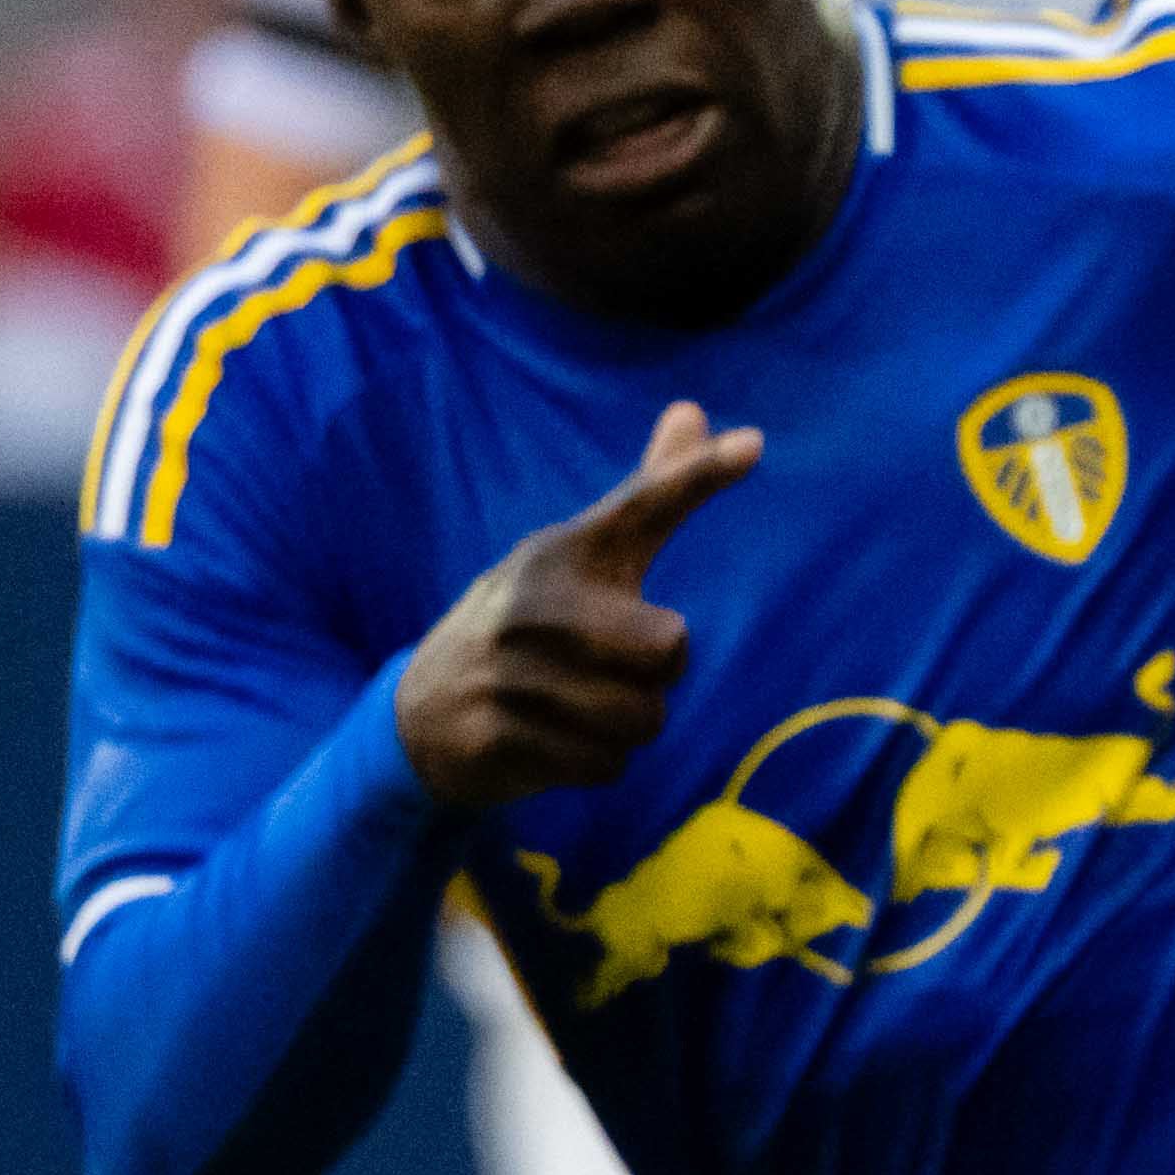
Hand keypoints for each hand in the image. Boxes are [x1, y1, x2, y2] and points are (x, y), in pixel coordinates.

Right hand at [391, 403, 749, 809]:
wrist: (420, 714)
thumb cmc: (531, 627)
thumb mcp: (585, 558)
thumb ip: (648, 496)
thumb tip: (696, 410)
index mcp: (558, 552)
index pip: (640, 506)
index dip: (694, 477)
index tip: (754, 446)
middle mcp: (529, 603)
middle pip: (671, 650)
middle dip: (657, 675)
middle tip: (608, 667)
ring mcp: (506, 670)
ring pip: (643, 717)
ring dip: (625, 725)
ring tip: (575, 705)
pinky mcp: (496, 735)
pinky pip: (607, 765)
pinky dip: (594, 763)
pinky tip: (554, 739)